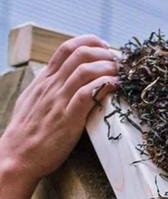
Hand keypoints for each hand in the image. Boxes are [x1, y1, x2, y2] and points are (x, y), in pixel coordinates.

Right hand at [0, 34, 118, 181]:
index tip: (104, 47)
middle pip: (80, 54)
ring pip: (86, 71)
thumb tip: (61, 77)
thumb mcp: (33, 100)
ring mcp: (59, 101)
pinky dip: (104, 86)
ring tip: (119, 73)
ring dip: (108, 67)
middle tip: (117, 61)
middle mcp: (52, 86)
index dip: (89, 42)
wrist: (17, 156)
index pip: (66, 48)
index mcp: (44, 80)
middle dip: (104, 53)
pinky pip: (88, 94)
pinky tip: (115, 86)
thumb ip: (48, 87)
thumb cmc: (27, 131)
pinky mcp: (68, 119)